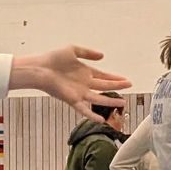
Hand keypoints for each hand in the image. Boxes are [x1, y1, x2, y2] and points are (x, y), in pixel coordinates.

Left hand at [10, 46, 131, 114]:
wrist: (40, 68)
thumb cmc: (52, 58)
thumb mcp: (72, 50)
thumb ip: (87, 52)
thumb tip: (102, 56)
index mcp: (85, 72)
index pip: (103, 76)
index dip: (115, 77)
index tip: (126, 80)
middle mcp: (84, 83)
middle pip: (104, 86)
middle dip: (117, 86)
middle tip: (130, 86)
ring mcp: (79, 92)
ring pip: (99, 98)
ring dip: (110, 101)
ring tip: (123, 103)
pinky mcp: (72, 99)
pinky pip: (84, 109)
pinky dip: (92, 115)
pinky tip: (101, 119)